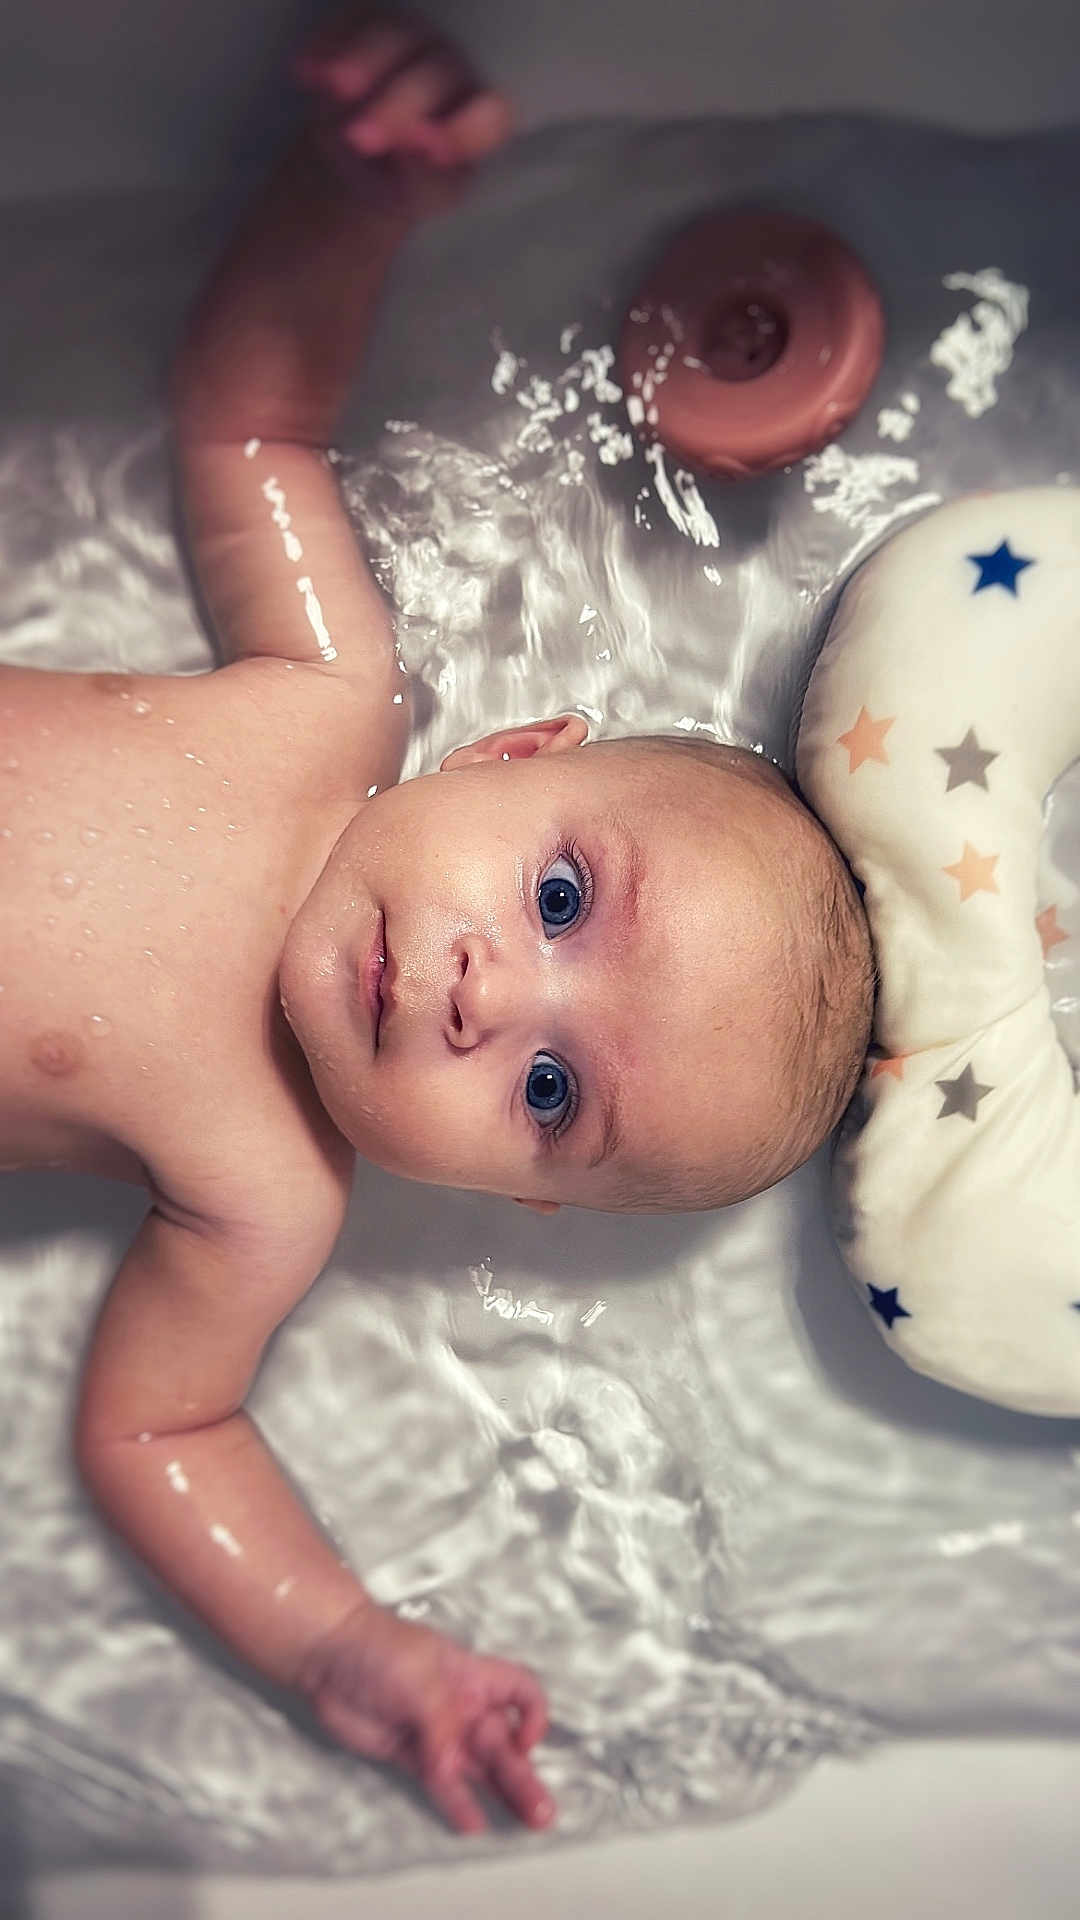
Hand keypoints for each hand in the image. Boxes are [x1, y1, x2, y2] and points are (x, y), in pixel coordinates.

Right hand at [292, 9, 513, 220]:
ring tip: (334, 88)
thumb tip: (417, 147)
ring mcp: (411, 40)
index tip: (430, 149)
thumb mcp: (421, 200)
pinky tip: (306, 73)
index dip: (464, 128)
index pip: (488, 112)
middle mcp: (452, 69)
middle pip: (436, 71)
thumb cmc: (406, 184)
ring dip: (364, 58)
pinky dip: (328, 43)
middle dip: (399, 103)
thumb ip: (429, 181)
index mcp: (480, 115)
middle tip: (362, 137)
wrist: (360, 164)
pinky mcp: (369, 23)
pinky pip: (352, 19)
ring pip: (395, 34)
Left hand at [299, 1601, 554, 1833]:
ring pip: (479, 1768)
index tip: (523, 1741)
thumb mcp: (421, 1679)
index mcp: (473, 1675)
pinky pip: (443, 1783)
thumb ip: (441, 1725)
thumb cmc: (380, 1648)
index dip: (531, 1716)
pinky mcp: (413, 1756)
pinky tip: (471, 1822)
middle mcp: (462, 1706)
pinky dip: (457, 1802)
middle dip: (524, 1775)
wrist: (328, 1656)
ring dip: (502, 1794)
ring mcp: (438, 1734)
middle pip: (503, 1743)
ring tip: (526, 1821)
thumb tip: (450, 1768)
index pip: (519, 1692)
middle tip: (542, 1812)